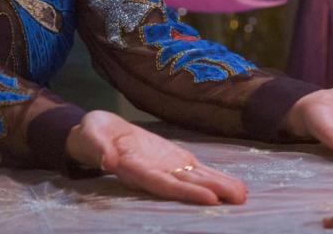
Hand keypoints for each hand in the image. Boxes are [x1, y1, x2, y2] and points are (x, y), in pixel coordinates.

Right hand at [65, 110, 246, 204]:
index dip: (186, 191)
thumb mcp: (90, 135)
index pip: (164, 184)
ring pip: (194, 179)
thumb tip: (107, 159)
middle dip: (212, 191)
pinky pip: (194, 169)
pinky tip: (231, 183)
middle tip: (238, 199)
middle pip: (186, 185)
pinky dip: (213, 176)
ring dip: (219, 186)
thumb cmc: (93, 135)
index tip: (209, 197)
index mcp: (136, 170)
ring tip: (242, 194)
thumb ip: (97, 146)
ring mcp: (166, 167)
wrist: (99, 134)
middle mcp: (155, 173)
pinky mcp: (172, 159)